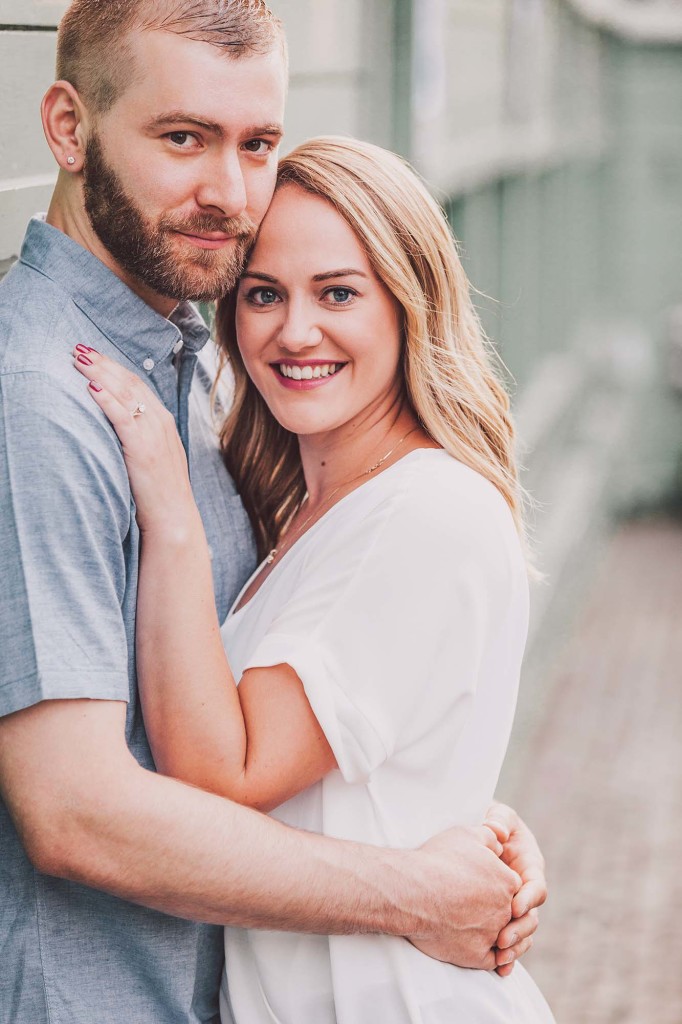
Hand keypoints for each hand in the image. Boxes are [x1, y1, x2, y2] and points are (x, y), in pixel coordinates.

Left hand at [72, 346, 196, 534]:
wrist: (174, 515)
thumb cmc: (160, 491)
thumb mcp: (155, 455)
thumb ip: (141, 435)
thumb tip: (120, 424)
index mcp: (164, 421)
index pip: (137, 384)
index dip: (114, 367)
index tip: (94, 355)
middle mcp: (160, 421)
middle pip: (129, 382)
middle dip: (103, 363)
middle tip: (79, 348)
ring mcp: (153, 433)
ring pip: (124, 394)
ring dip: (100, 374)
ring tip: (79, 360)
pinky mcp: (142, 448)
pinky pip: (123, 417)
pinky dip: (107, 400)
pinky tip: (92, 388)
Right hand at [406, 826, 520, 969]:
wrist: (411, 891)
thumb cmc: (438, 860)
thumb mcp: (468, 833)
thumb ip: (492, 835)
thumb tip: (501, 841)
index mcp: (508, 882)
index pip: (511, 885)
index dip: (494, 882)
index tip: (477, 881)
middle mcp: (506, 911)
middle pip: (507, 911)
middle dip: (493, 907)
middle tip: (472, 902)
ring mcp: (493, 935)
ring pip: (501, 936)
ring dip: (492, 932)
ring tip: (469, 922)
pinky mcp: (478, 957)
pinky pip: (492, 960)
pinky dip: (486, 954)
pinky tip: (471, 944)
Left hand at [484, 802, 546, 975]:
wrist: (478, 838)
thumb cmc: (490, 824)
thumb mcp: (498, 817)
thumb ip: (500, 820)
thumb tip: (497, 829)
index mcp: (530, 868)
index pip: (536, 887)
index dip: (528, 898)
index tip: (515, 907)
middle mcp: (526, 892)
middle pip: (531, 917)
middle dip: (519, 930)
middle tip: (502, 940)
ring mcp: (515, 908)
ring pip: (523, 934)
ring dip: (514, 948)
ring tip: (499, 959)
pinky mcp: (501, 919)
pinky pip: (509, 943)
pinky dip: (506, 958)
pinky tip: (498, 970)